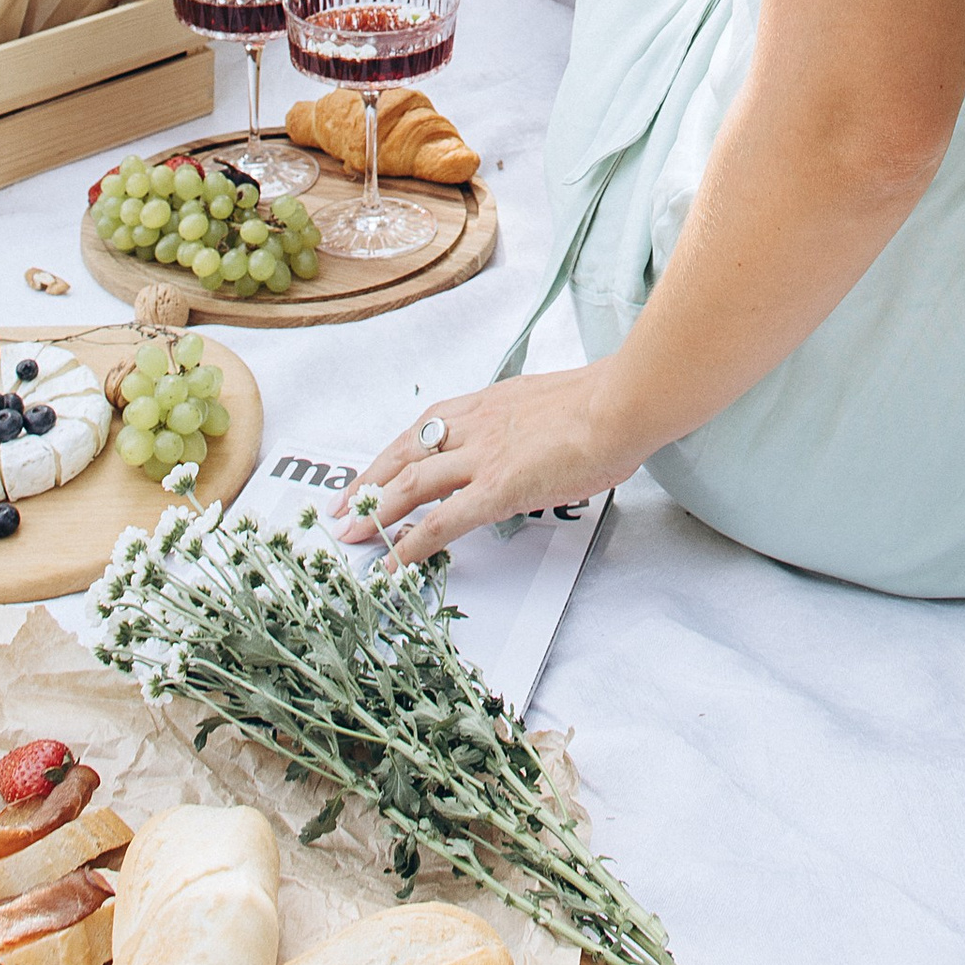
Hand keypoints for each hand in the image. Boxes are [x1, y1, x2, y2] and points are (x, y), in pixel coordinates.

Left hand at [337, 366, 641, 565]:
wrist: (623, 404)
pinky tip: (391, 561)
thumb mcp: (555, 403)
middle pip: (406, 452)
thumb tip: (533, 443)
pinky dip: (410, 543)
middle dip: (369, 480)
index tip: (374, 469)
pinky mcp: (497, 489)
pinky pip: (442, 521)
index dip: (395, 451)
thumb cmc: (607, 403)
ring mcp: (483, 456)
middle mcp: (477, 424)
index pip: (428, 427)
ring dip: (376, 509)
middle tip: (342, 505)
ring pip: (412, 484)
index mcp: (491, 403)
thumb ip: (532, 423)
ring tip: (351, 532)